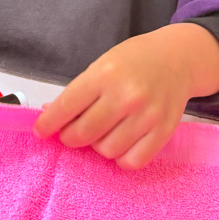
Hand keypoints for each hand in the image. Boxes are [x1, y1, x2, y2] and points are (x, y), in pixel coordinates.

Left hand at [34, 24, 218, 169]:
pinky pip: (133, 161)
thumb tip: (52, 116)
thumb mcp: (102, 64)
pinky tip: (120, 144)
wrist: (178, 58)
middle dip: (70, 137)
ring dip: (98, 146)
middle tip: (71, 133)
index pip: (66, 106)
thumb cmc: (135, 60)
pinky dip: (121, 158)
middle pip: (84, 133)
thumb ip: (80, 91)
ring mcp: (147, 115)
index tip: (41, 131)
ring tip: (103, 132)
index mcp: (106, 74)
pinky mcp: (163, 132)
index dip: (48, 123)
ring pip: (106, 150)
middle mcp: (126, 95)